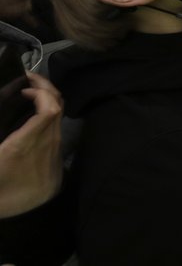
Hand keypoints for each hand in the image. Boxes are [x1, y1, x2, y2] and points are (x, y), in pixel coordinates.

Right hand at [0, 73, 63, 218]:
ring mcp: (54, 154)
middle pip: (58, 108)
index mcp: (24, 145)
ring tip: (31, 92)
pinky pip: (57, 133)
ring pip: (59, 119)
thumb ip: (6, 130)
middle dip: (46, 89)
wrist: (12, 218)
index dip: (41, 92)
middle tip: (30, 78)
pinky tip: (35, 115)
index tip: (25, 87)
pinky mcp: (57, 163)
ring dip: (48, 101)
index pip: (49, 110)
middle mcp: (45, 147)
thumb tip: (7, 107)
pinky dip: (49, 117)